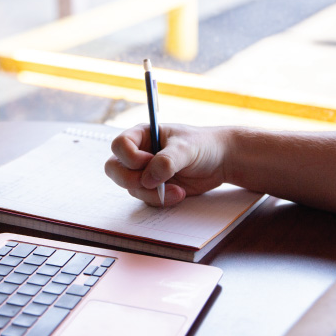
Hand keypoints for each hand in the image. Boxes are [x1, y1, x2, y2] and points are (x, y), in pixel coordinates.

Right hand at [104, 123, 226, 205]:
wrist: (221, 161)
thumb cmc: (203, 145)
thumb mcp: (186, 148)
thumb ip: (166, 161)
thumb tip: (148, 178)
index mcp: (142, 135)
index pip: (119, 145)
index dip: (130, 156)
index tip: (149, 161)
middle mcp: (139, 153)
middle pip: (114, 168)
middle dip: (130, 179)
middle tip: (150, 184)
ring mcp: (145, 172)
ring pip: (131, 187)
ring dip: (152, 193)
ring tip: (177, 190)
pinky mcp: (154, 188)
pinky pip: (145, 198)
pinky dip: (160, 200)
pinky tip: (179, 193)